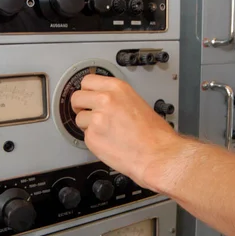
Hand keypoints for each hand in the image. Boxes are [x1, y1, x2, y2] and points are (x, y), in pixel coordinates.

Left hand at [70, 74, 180, 191]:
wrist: (157, 154)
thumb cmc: (154, 134)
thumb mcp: (136, 102)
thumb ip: (116, 98)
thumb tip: (101, 99)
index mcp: (117, 88)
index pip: (87, 81)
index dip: (87, 91)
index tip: (87, 96)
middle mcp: (105, 100)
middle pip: (76, 97)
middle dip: (81, 107)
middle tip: (89, 114)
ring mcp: (96, 119)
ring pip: (79, 119)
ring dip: (87, 125)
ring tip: (105, 131)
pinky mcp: (92, 137)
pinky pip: (85, 136)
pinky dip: (93, 140)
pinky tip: (108, 141)